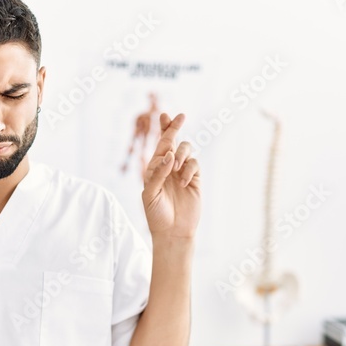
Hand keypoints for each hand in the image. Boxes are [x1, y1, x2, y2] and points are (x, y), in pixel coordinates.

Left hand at [141, 112, 199, 238]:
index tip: (166, 114)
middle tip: (181, 116)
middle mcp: (169, 167)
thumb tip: (169, 154)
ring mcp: (183, 172)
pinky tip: (184, 182)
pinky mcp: (195, 179)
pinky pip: (194, 164)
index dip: (164, 128)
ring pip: (186, 150)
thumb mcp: (150, 193)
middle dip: (175, 127)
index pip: (160, 144)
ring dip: (180, 153)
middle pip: (174, 141)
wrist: (173, 231)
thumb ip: (158, 172)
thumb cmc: (156, 214)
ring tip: (175, 167)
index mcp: (155, 167)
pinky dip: (189, 169)